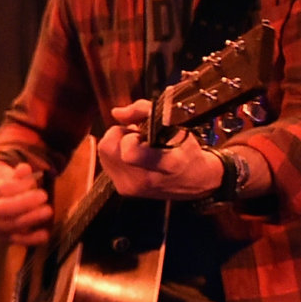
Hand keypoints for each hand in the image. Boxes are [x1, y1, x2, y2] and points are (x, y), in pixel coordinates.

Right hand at [0, 161, 51, 246]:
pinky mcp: (3, 238)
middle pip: (2, 209)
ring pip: (10, 226)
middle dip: (24, 203)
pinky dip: (32, 240)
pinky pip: (17, 241)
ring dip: (30, 219)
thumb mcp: (1, 175)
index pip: (0, 189)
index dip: (18, 186)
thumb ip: (15, 173)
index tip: (32, 182)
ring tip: (47, 210)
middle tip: (43, 195)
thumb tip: (25, 169)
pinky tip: (45, 234)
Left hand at [98, 101, 222, 201]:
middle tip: (138, 136)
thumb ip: (143, 111)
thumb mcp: (175, 124)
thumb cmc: (186, 150)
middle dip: (120, 134)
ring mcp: (133, 188)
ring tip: (138, 146)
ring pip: (104, 154)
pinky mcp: (124, 190)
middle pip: (108, 148)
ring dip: (117, 144)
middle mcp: (146, 180)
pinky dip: (116, 155)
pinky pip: (107, 164)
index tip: (141, 133)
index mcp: (165, 164)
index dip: (129, 136)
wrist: (196, 180)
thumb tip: (116, 113)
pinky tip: (133, 156)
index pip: (129, 153)